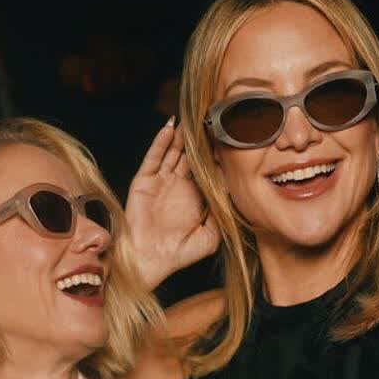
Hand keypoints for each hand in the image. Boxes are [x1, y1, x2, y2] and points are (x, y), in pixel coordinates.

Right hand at [124, 119, 219, 290]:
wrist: (149, 261)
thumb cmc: (179, 254)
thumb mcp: (210, 237)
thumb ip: (223, 217)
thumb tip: (234, 193)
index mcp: (195, 196)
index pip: (208, 168)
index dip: (216, 154)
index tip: (230, 137)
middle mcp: (178, 185)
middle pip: (191, 155)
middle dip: (200, 138)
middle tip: (212, 117)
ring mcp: (160, 181)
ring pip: (173, 151)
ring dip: (182, 135)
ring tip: (192, 116)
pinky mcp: (144, 181)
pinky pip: (153, 157)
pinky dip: (160, 142)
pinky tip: (169, 128)